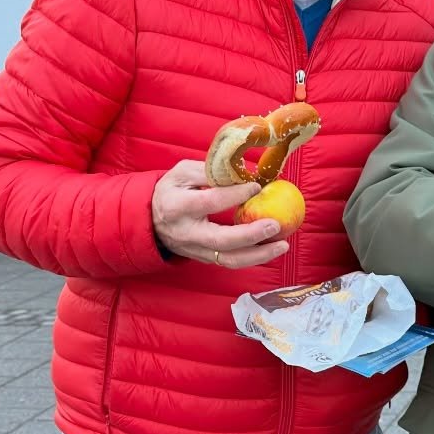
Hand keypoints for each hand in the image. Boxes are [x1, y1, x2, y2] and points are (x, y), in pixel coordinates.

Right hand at [151, 160, 290, 268]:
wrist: (150, 219)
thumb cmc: (172, 190)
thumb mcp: (182, 173)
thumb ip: (210, 171)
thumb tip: (246, 173)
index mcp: (177, 205)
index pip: (210, 201)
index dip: (235, 194)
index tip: (256, 186)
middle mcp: (186, 232)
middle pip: (221, 240)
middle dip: (251, 235)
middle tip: (275, 225)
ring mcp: (195, 250)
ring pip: (228, 259)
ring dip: (258, 255)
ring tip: (283, 245)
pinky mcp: (204, 258)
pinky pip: (230, 262)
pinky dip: (253, 258)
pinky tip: (272, 248)